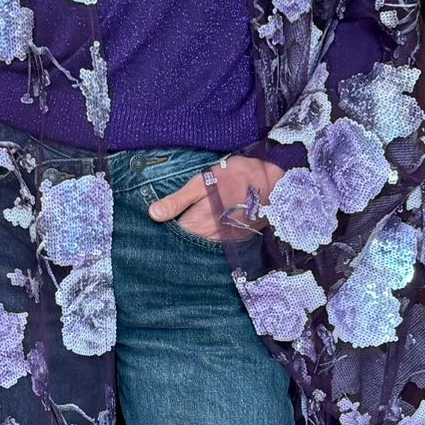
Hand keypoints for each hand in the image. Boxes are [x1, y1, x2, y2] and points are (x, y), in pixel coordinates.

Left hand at [147, 155, 285, 240]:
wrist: (271, 182)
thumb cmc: (235, 177)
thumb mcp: (202, 183)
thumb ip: (177, 201)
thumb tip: (153, 214)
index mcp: (197, 223)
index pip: (173, 237)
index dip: (162, 233)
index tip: (154, 230)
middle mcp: (209, 238)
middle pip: (186, 245)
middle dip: (175, 239)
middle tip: (164, 233)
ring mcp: (224, 241)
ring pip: (200, 246)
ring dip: (191, 241)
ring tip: (183, 231)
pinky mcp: (235, 240)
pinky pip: (215, 245)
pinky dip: (206, 240)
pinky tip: (203, 233)